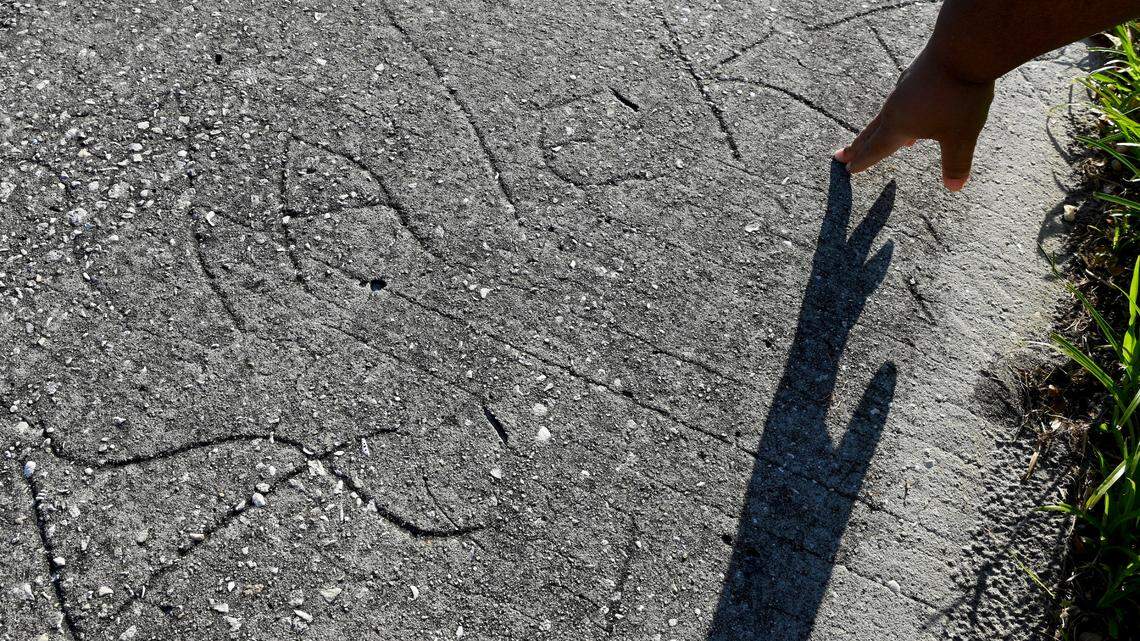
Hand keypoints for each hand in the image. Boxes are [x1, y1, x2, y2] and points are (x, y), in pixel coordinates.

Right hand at [833, 48, 994, 190]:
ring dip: (877, 129)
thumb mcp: (960, 136)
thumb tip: (953, 188)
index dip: (863, 161)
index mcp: (899, 125)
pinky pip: (901, 100)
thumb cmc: (958, 96)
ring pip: (885, 115)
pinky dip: (897, 112)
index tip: (848, 169)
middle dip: (857, 146)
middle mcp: (895, 108)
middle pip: (871, 132)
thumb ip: (955, 163)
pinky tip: (909, 109)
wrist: (964, 47)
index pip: (876, 149)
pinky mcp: (916, 74)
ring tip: (873, 137)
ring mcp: (904, 89)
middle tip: (840, 155)